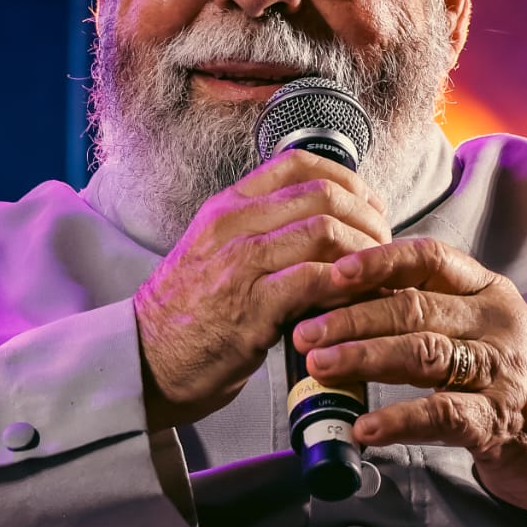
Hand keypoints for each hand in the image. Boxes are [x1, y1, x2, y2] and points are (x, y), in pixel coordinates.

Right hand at [134, 151, 390, 430]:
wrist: (144, 361)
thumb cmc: (187, 313)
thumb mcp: (214, 251)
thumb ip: (260, 230)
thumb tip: (324, 224)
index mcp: (227, 207)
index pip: (297, 164)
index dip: (347, 179)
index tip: (369, 205)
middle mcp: (233, 226)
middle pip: (322, 195)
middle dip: (366, 218)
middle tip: (383, 246)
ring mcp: (240, 265)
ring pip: (324, 231)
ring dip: (363, 254)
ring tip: (376, 276)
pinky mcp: (251, 309)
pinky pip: (315, 281)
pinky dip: (346, 288)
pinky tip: (357, 302)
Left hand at [291, 235, 526, 524]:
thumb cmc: (510, 374)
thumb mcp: (479, 324)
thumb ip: (427, 306)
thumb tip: (344, 295)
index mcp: (485, 290)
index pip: (429, 259)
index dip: (378, 261)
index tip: (333, 269)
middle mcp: (496, 322)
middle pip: (416, 307)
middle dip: (353, 316)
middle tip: (304, 328)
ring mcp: (501, 370)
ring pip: (425, 354)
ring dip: (365, 358)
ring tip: (319, 365)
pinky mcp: (500, 420)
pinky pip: (443, 414)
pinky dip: (399, 420)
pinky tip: (364, 427)